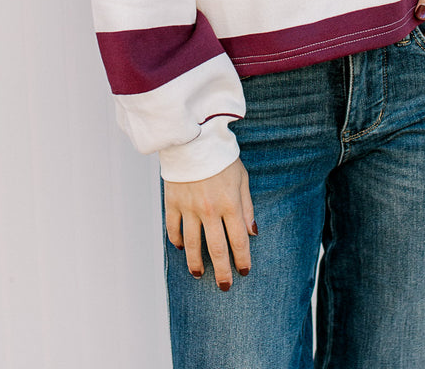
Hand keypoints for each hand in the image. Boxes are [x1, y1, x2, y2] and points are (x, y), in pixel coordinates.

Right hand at [164, 157, 256, 290]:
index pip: (238, 241)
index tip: (244, 271)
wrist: (194, 139)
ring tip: (199, 274)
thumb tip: (251, 232)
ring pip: (193, 245)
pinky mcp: (172, 202)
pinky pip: (173, 229)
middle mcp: (210, 210)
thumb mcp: (242, 178)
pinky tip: (182, 248)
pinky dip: (178, 241)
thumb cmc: (222, 157)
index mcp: (230, 204)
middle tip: (224, 286)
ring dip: (196, 263)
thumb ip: (246, 207)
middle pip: (217, 250)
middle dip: (222, 272)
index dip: (242, 260)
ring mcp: (189, 208)